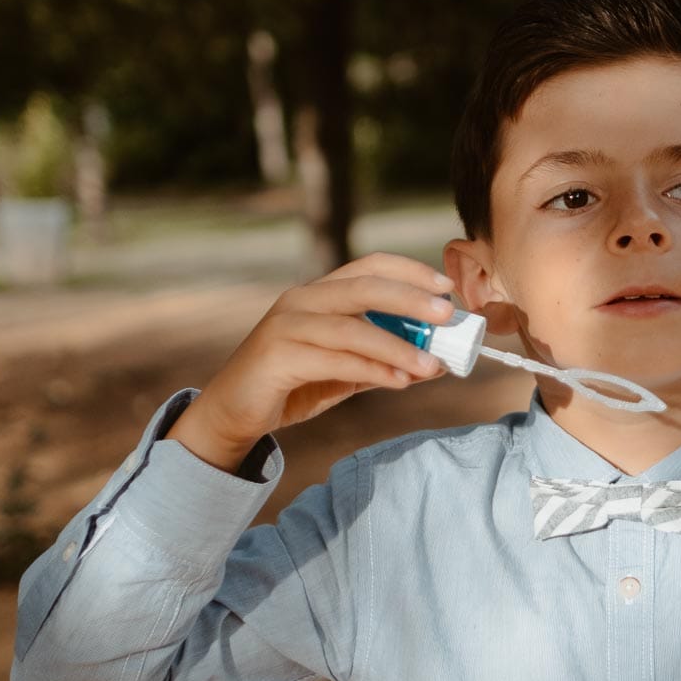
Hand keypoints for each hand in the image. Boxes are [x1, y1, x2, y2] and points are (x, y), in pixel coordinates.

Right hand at [169, 252, 456, 471]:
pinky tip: (399, 381)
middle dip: (410, 299)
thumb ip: (382, 360)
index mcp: (319, 293)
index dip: (410, 272)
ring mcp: (286, 327)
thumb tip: (436, 361)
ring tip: (431, 365)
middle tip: (447, 315)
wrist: (234, 413)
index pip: (369, 267)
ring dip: (397, 346)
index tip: (446, 288)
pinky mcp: (277, 358)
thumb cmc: (294, 384)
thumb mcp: (346, 370)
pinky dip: (371, 370)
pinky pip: (334, 361)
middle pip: (363, 288)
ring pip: (352, 329)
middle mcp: (302, 301)